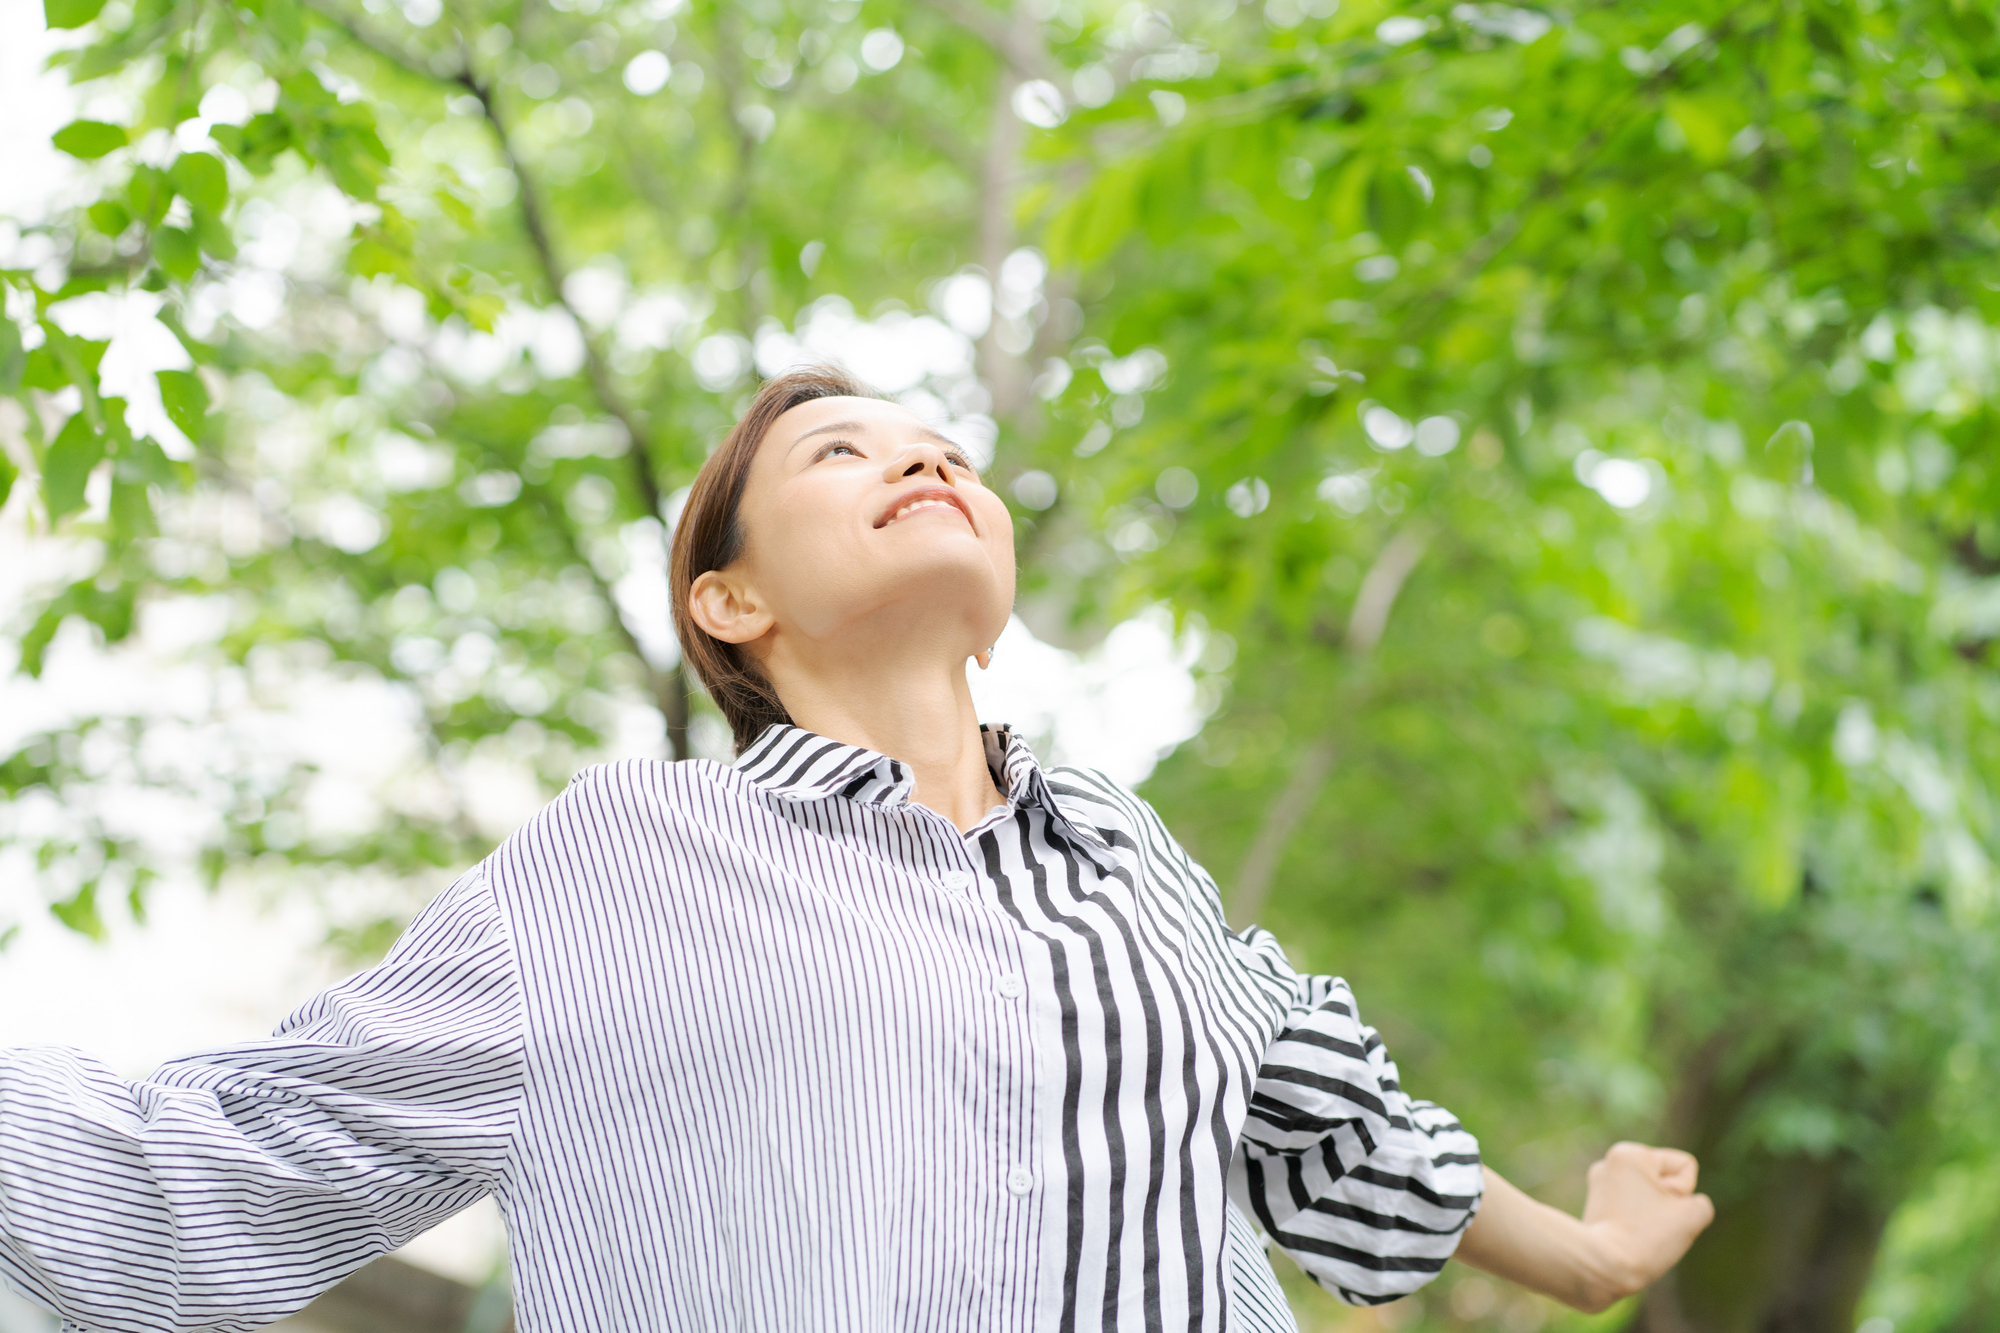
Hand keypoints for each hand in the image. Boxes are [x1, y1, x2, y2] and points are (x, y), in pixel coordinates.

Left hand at [1576, 1142, 1714, 1308]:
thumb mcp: (1692, 1216)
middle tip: (1649, 1223)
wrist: (1603, 1266)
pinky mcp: (1596, 1207)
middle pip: (1666, 1181)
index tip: (1662, 1208)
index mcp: (1629, 1153)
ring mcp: (1600, 1185)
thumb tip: (1678, 1208)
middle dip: (1668, 1204)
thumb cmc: (1647, 1237)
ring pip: (1652, 1199)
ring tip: (1638, 1232)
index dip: (1684, 1192)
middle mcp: (1609, 1162)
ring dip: (1655, 1216)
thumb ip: (1700, 1203)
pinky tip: (1627, 1237)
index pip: (1684, 1166)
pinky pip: (1635, 1212)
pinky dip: (1639, 1225)